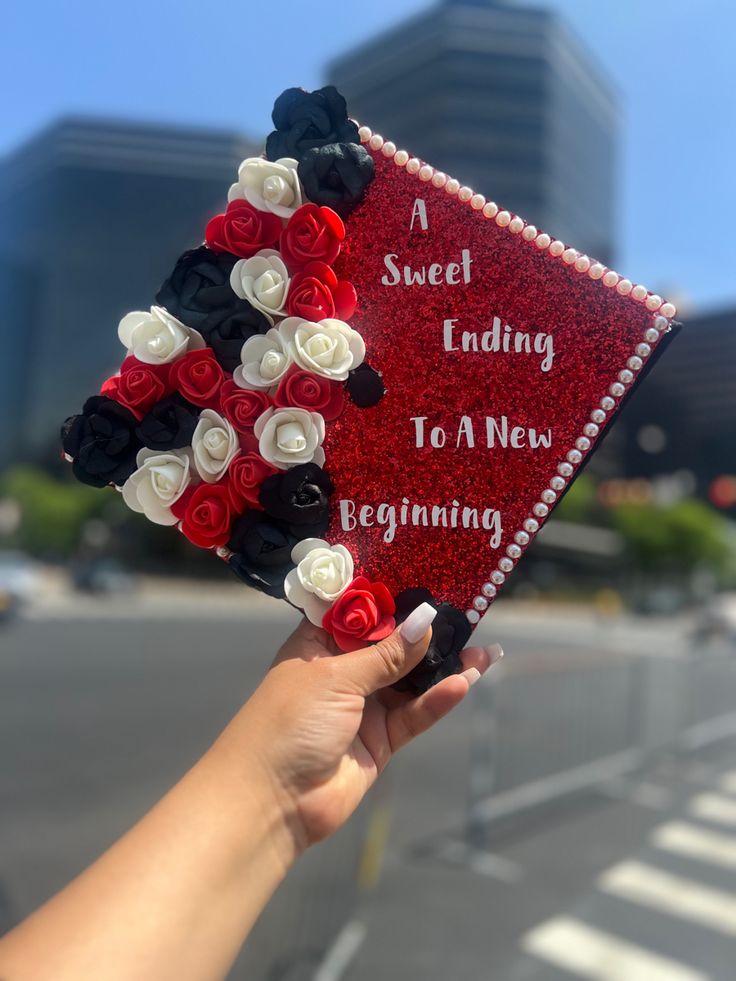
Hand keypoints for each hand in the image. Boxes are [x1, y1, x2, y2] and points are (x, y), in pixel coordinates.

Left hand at [220, 603, 502, 850]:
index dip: (392, 594)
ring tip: (483, 651)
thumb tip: (427, 619)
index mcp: (318, 643)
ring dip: (443, 667)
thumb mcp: (336, 678)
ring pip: (410, 680)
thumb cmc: (289, 723)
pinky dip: (437, 700)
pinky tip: (463, 683)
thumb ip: (386, 653)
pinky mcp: (379, 740)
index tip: (430, 576)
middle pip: (392, 643)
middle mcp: (342, 669)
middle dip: (426, 631)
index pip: (360, 609)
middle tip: (470, 613)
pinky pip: (414, 714)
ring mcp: (362, 706)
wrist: (271, 802)